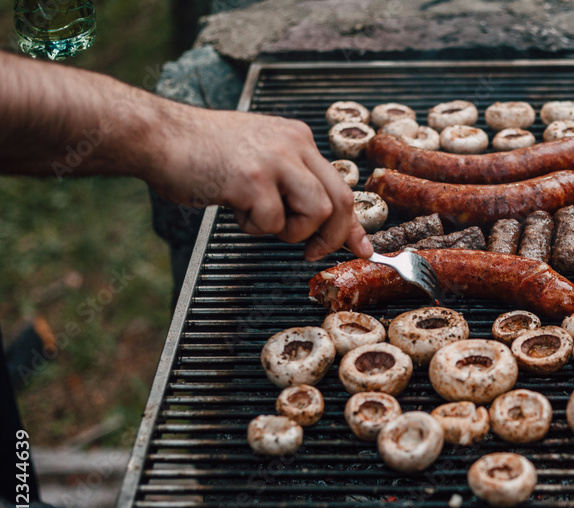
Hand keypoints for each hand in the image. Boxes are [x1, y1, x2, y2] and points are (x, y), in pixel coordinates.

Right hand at [146, 106, 371, 260]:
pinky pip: (273, 222)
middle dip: (332, 236)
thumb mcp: (259, 158)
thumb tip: (323, 222)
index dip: (352, 224)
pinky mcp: (251, 179)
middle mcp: (293, 144)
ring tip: (260, 219)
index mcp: (298, 138)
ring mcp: (274, 160)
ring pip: (317, 211)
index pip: (340, 185)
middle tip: (312, 251)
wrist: (155, 136)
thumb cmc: (200, 153)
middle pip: (341, 200)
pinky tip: (233, 209)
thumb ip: (291, 182)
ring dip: (291, 231)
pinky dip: (254, 228)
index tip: (363, 248)